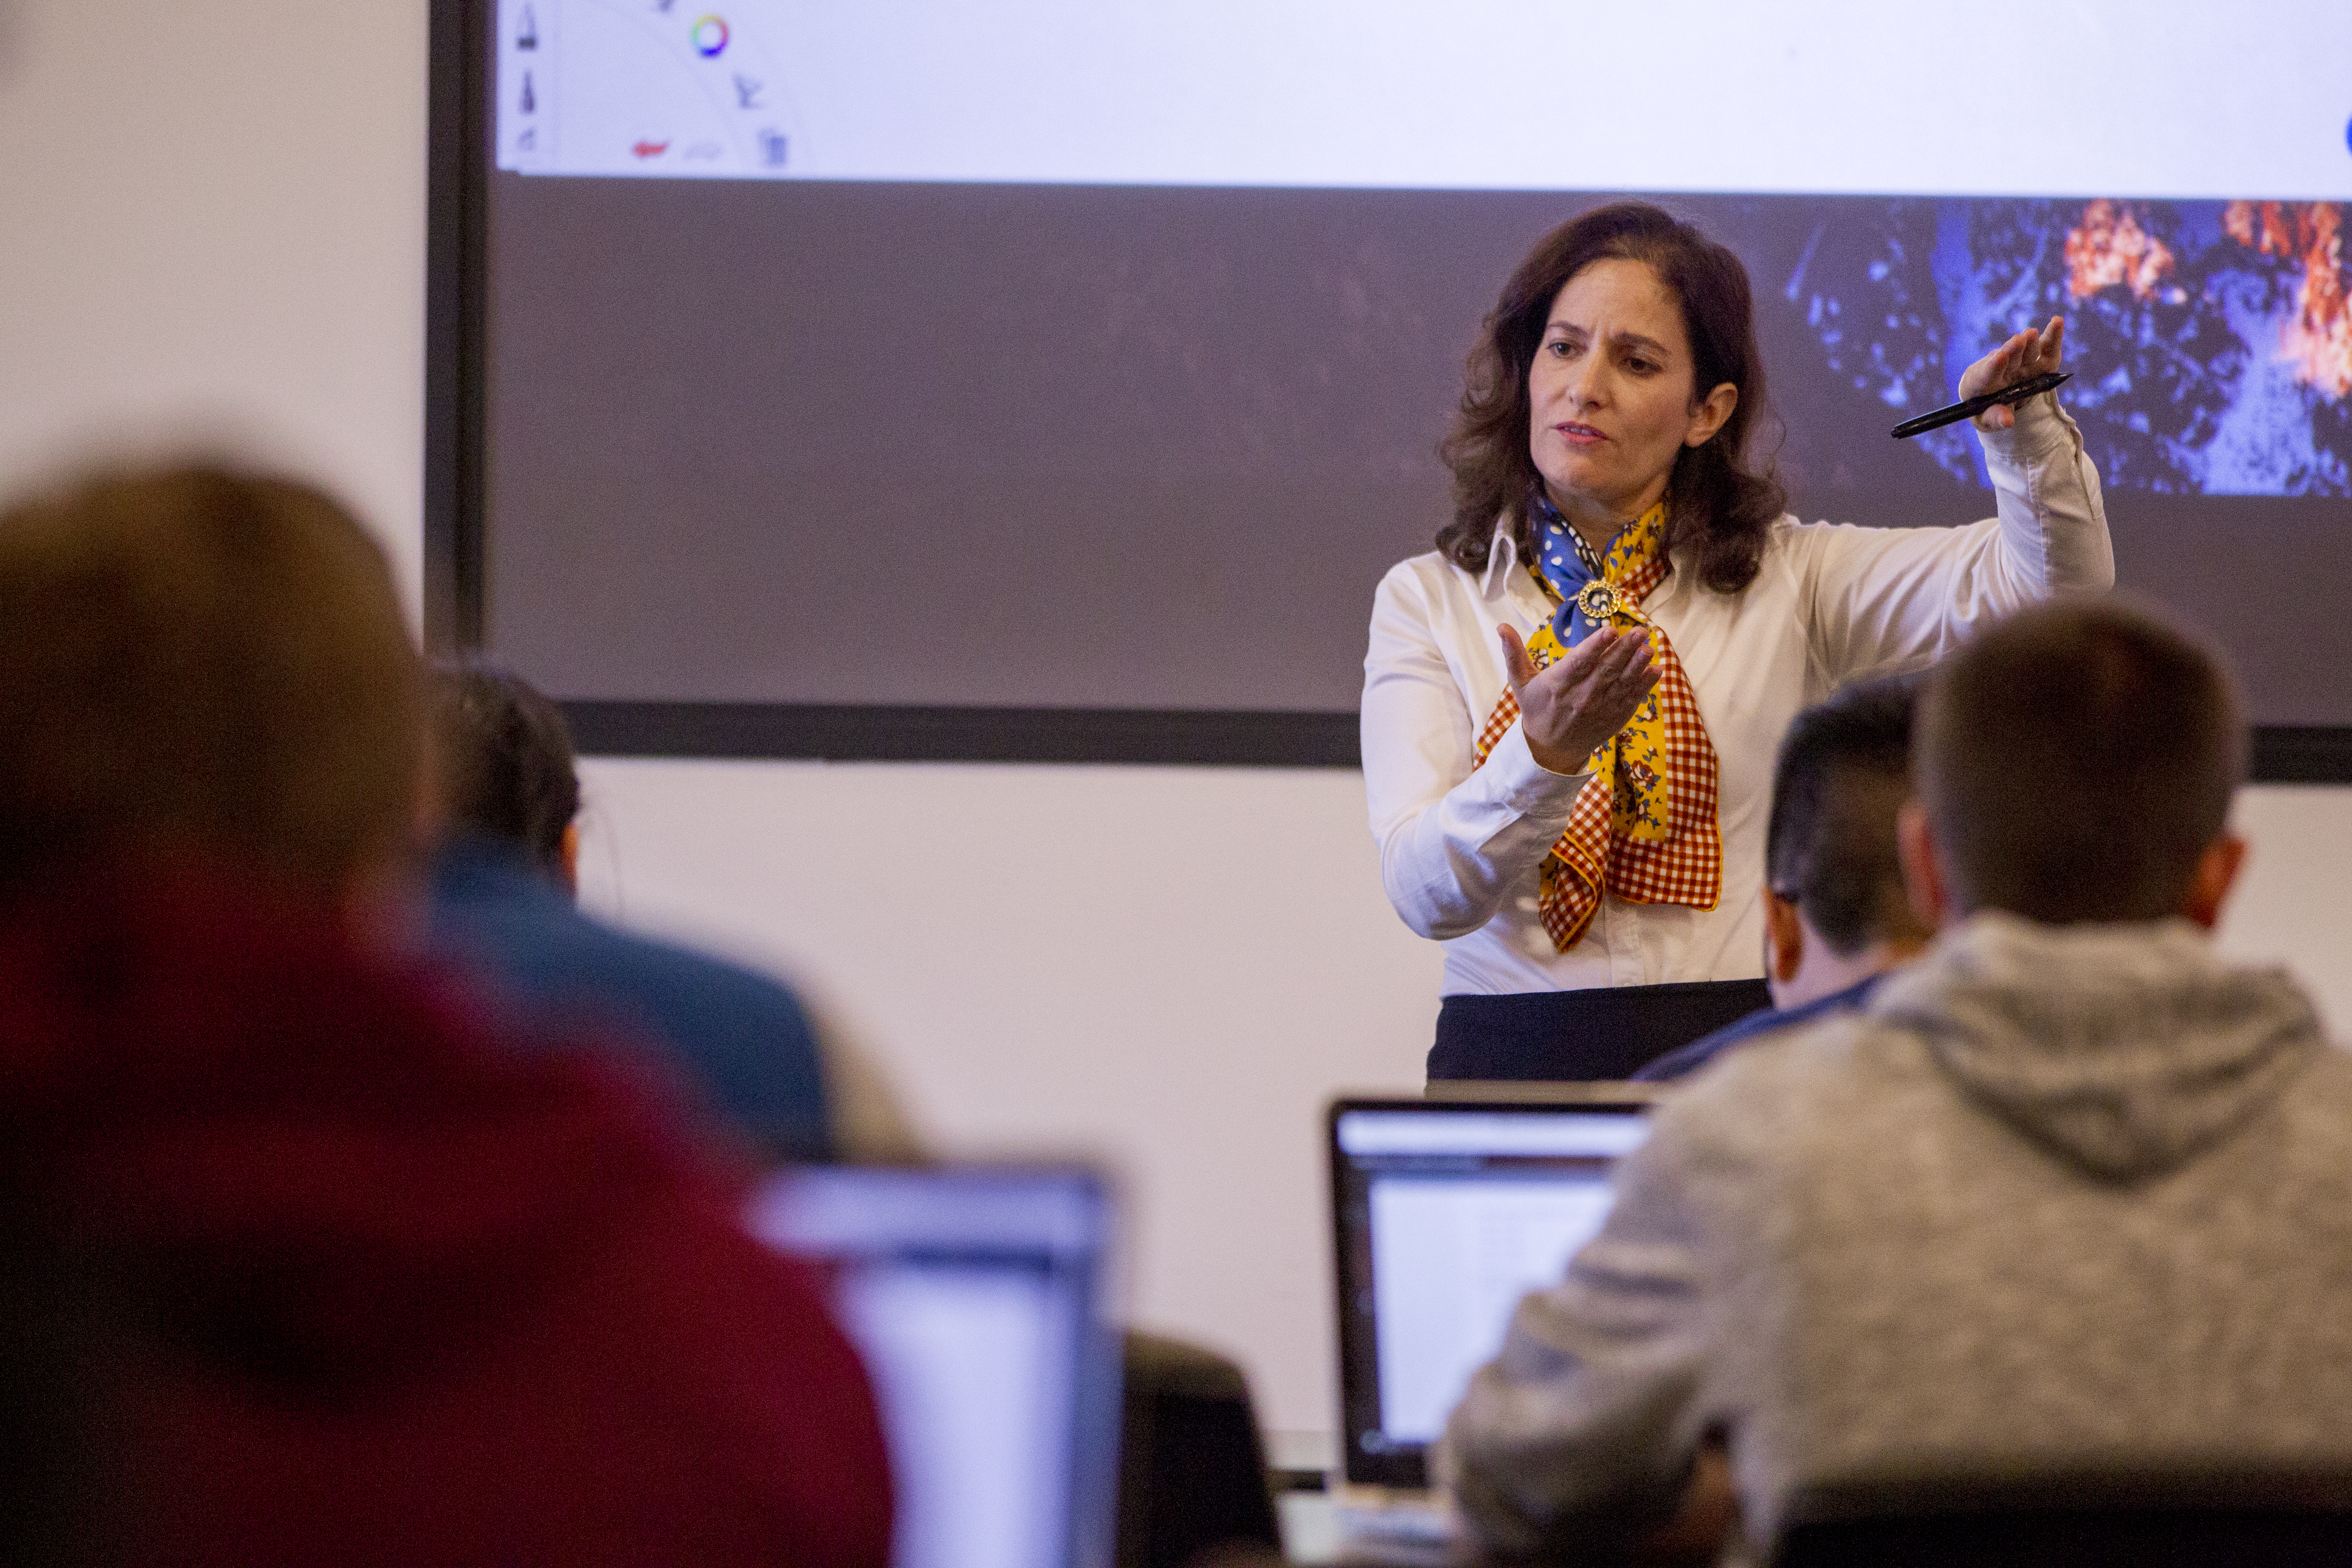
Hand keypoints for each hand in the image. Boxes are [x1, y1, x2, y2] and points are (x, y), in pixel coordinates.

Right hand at [1496, 622, 1658, 774]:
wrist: (1551, 749)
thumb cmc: (1536, 709)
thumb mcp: (1521, 683)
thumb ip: (1513, 654)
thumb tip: (1501, 626)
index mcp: (1559, 685)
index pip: (1580, 662)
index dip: (1596, 647)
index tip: (1610, 630)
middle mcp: (1581, 697)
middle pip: (1606, 670)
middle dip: (1624, 650)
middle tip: (1640, 631)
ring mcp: (1600, 709)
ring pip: (1622, 684)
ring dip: (1638, 665)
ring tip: (1649, 647)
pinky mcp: (1614, 718)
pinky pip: (1632, 700)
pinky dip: (1645, 686)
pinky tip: (1656, 669)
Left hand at [1956, 314, 2064, 430]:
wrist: (1993, 396)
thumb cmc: (1986, 409)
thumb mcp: (1986, 419)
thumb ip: (1995, 418)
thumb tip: (2008, 421)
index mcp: (1980, 382)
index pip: (1986, 374)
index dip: (1994, 366)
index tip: (2000, 357)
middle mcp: (2000, 368)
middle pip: (2007, 359)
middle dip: (2013, 351)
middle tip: (2018, 340)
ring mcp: (2019, 362)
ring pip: (2025, 351)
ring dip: (2029, 343)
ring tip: (2031, 334)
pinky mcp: (2037, 359)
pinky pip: (2045, 348)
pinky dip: (2053, 336)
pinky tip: (2058, 321)